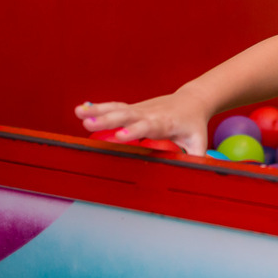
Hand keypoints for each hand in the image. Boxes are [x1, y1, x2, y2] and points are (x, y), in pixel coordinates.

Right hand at [75, 89, 211, 155]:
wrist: (192, 101)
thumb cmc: (193, 124)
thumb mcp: (198, 141)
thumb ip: (196, 158)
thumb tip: (197, 176)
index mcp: (165, 123)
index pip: (148, 126)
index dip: (135, 131)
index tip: (120, 136)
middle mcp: (149, 114)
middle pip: (127, 116)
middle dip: (108, 120)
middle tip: (89, 124)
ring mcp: (139, 109)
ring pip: (117, 109)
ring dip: (97, 111)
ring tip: (78, 113)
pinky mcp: (132, 108)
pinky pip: (114, 107)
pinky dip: (97, 108)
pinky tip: (80, 110)